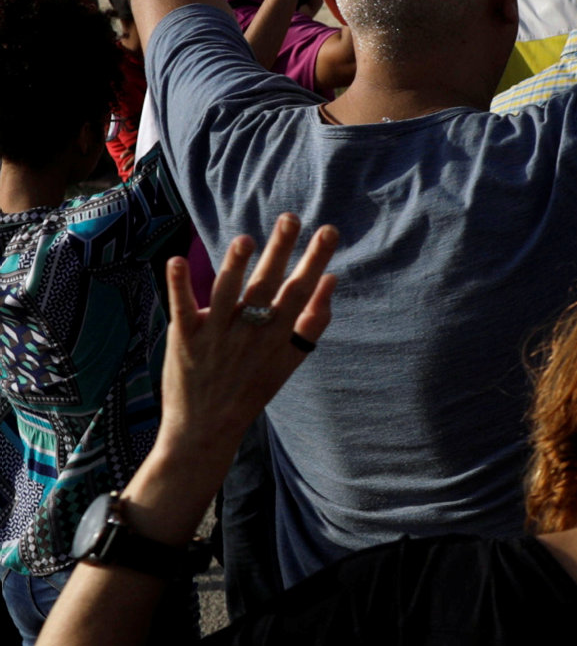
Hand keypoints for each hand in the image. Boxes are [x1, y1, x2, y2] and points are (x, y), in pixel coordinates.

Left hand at [155, 215, 336, 471]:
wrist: (208, 427)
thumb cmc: (252, 387)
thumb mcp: (291, 359)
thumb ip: (313, 321)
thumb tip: (330, 280)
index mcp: (278, 334)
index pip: (300, 290)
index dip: (315, 260)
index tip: (327, 232)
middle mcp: (250, 332)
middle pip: (267, 286)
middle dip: (281, 252)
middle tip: (290, 219)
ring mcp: (217, 334)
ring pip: (227, 294)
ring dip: (236, 267)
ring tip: (247, 241)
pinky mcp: (184, 338)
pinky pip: (182, 307)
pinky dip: (179, 285)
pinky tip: (177, 260)